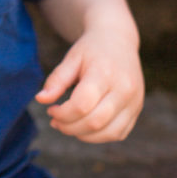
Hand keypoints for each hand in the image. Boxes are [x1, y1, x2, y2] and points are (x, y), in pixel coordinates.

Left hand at [35, 28, 143, 142]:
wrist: (118, 41)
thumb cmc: (91, 50)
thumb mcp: (71, 58)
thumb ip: (57, 79)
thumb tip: (40, 99)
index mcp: (105, 73)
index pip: (82, 105)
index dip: (62, 114)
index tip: (51, 109)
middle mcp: (124, 89)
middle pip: (95, 122)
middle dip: (70, 127)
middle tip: (56, 121)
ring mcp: (134, 101)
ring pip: (109, 133)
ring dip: (84, 135)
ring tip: (68, 125)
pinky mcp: (137, 110)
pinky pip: (119, 133)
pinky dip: (99, 136)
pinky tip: (84, 126)